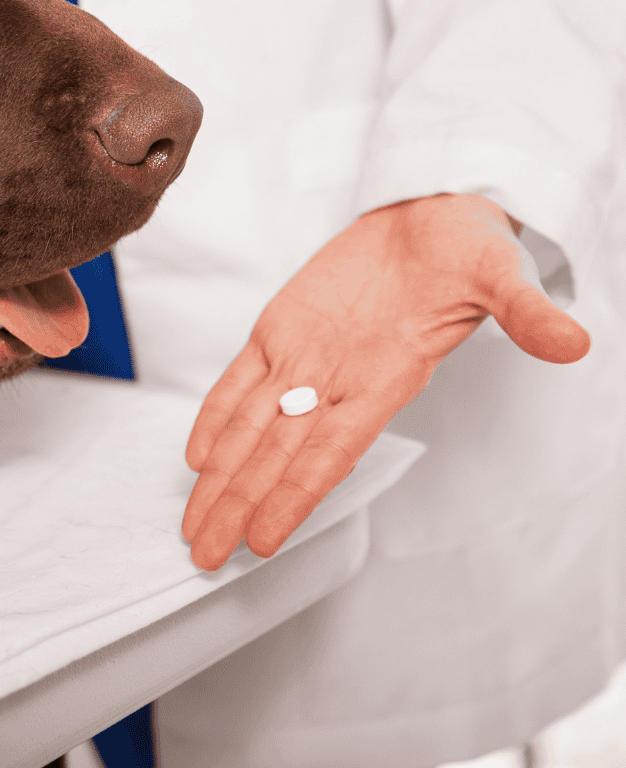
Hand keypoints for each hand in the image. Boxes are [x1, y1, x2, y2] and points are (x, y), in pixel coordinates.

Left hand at [181, 193, 589, 570]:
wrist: (428, 214)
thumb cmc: (462, 246)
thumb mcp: (499, 271)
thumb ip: (525, 310)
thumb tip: (572, 341)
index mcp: (384, 377)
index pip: (330, 451)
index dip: (293, 495)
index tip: (262, 539)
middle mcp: (338, 378)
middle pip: (278, 454)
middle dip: (238, 504)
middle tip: (205, 552)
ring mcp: (304, 355)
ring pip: (252, 426)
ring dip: (221, 475)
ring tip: (195, 522)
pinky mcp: (282, 327)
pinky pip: (242, 379)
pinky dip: (218, 413)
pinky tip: (197, 453)